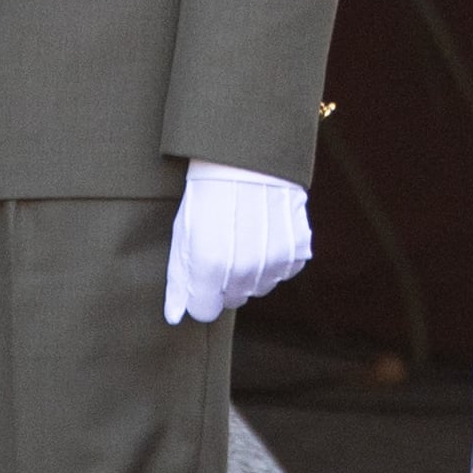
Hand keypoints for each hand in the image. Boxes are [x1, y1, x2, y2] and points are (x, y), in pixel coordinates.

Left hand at [163, 159, 312, 324]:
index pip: (205, 311)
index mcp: (209, 267)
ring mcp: (274, 261)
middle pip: (233, 299)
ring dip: (252, 270)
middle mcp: (244, 270)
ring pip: (259, 287)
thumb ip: (179, 280)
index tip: (201, 272)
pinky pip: (284, 269)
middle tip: (223, 247)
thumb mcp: (183, 233)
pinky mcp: (297, 249)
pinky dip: (276, 257)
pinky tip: (266, 232)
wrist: (248, 157)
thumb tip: (174, 316)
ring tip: (245, 236)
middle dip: (226, 282)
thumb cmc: (208, 193)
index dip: (200, 294)